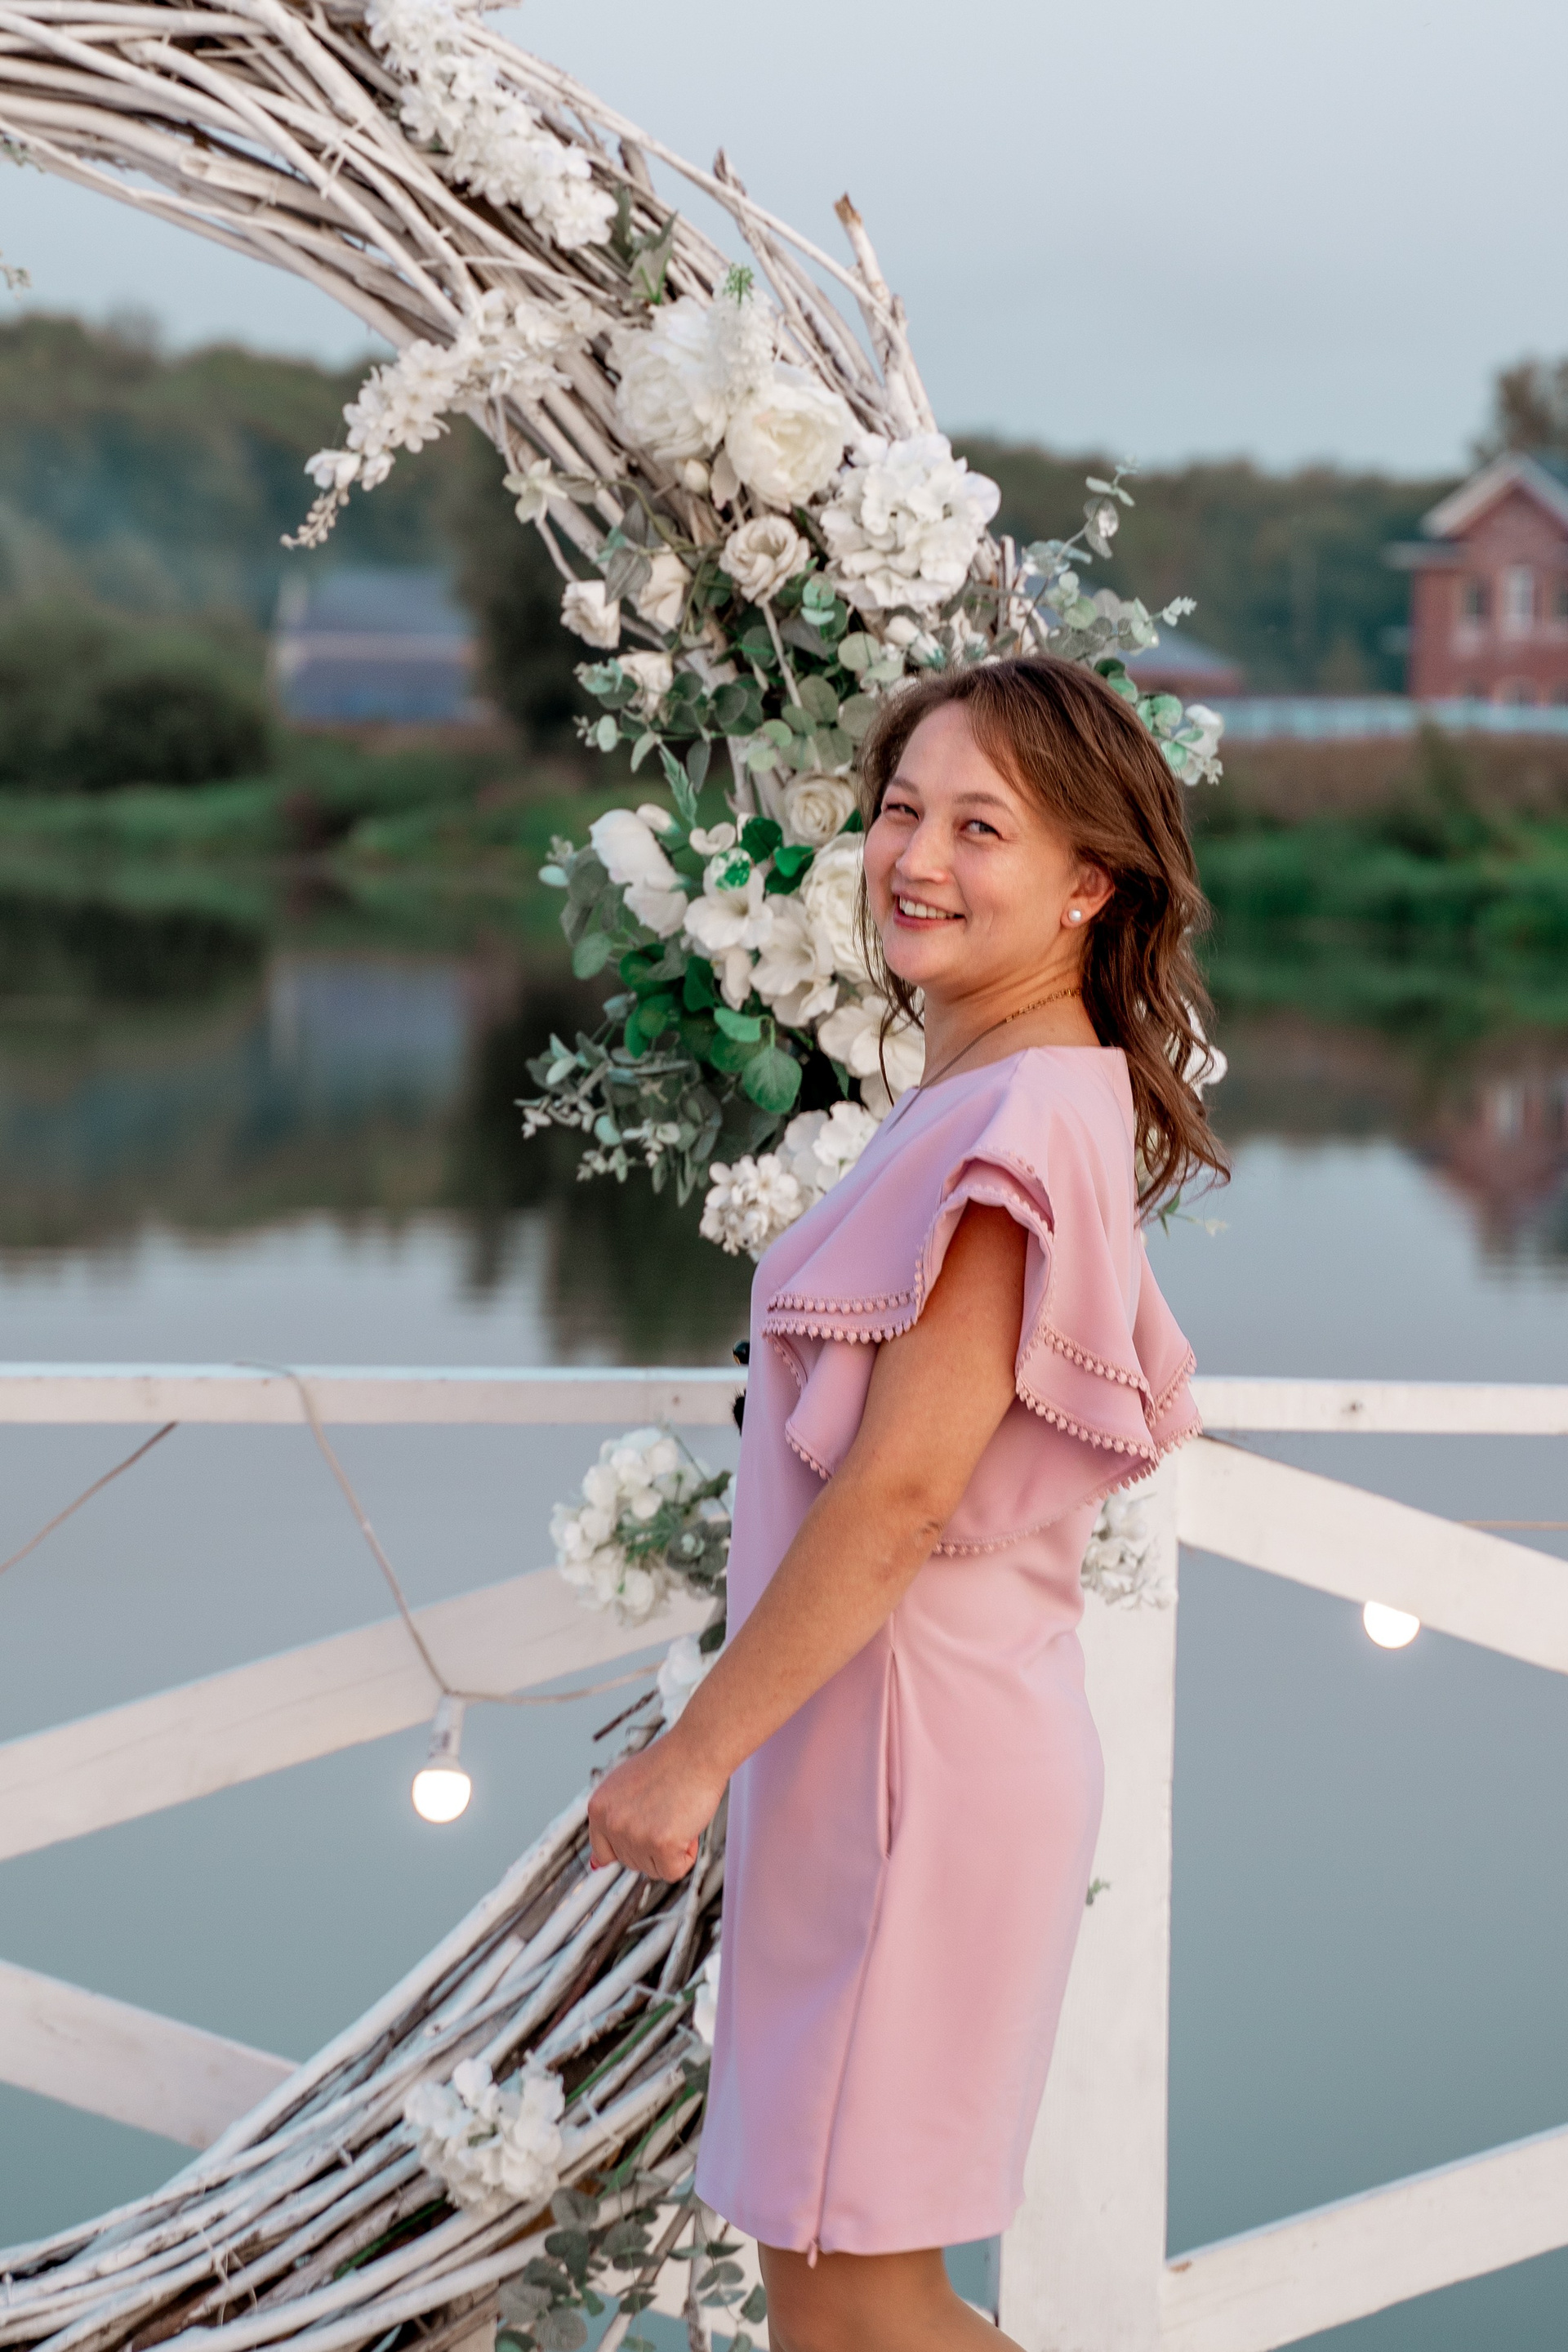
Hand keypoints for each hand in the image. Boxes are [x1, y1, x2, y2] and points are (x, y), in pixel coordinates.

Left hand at [587, 1727, 723, 1880]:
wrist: (697, 1750)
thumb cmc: (669, 1763)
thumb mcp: (625, 1787)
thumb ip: (612, 1822)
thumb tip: (596, 1863)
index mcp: (598, 1808)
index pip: (604, 1852)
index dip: (630, 1845)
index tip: (644, 1834)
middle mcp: (611, 1822)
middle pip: (632, 1863)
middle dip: (653, 1845)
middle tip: (667, 1811)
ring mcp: (634, 1835)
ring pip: (654, 1869)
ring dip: (671, 1850)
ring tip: (677, 1814)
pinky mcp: (660, 1844)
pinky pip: (674, 1871)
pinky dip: (687, 1855)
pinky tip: (688, 1827)